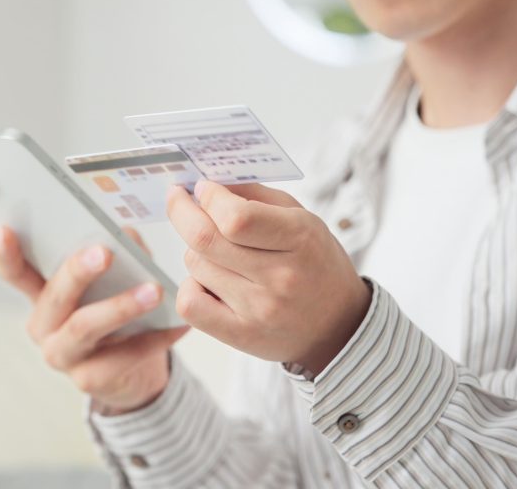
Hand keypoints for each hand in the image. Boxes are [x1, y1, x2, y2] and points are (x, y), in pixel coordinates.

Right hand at [0, 226, 189, 413]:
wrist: (130, 373)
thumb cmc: (116, 315)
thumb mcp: (113, 282)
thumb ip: (117, 254)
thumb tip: (126, 232)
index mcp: (42, 295)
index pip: (14, 273)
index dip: (6, 254)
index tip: (5, 230)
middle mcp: (44, 326)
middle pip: (55, 296)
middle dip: (77, 272)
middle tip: (105, 252)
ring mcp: (63, 355)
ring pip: (85, 327)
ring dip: (121, 306)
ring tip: (155, 291)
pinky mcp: (89, 380)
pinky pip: (123, 356)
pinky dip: (155, 338)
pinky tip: (178, 323)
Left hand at [166, 181, 369, 375]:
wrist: (337, 325)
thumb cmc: (314, 263)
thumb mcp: (301, 218)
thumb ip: (255, 195)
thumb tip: (207, 181)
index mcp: (301, 238)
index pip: (236, 217)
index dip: (209, 197)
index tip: (202, 188)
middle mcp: (281, 276)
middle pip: (205, 239)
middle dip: (182, 211)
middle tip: (180, 200)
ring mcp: (260, 310)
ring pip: (195, 265)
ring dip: (197, 251)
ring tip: (219, 253)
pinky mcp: (242, 335)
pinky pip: (190, 304)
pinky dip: (190, 286)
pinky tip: (208, 282)